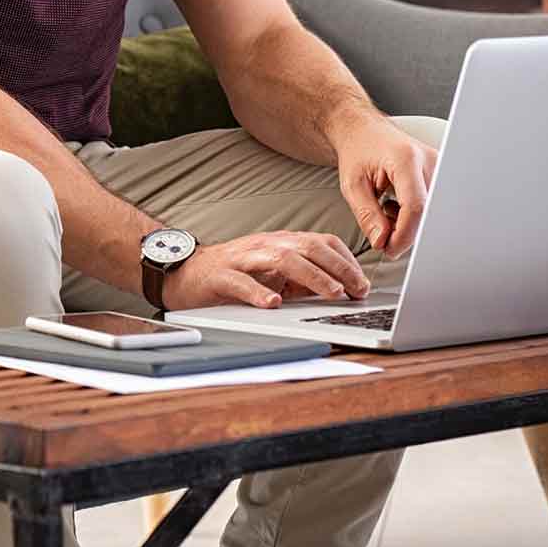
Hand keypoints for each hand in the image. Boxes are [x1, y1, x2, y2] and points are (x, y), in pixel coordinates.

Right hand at [162, 231, 370, 310]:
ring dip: (312, 276)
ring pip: (282, 260)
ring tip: (331, 292)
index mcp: (281, 244)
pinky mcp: (221, 275)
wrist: (185, 271)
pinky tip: (273, 303)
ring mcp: (243, 258)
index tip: (363, 283)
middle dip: (337, 268)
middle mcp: (266, 246)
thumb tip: (338, 289)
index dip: (345, 261)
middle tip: (356, 289)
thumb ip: (301, 279)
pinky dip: (259, 292)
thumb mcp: (273, 274)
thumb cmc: (232, 273)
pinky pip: (242, 282)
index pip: (321, 243)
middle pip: (308, 248)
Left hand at [336, 118, 438, 259]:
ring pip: (433, 212)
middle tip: (382, 230)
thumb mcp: (353, 185)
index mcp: (406, 159)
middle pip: (428, 212)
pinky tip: (398, 205)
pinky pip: (434, 206)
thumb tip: (383, 242)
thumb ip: (367, 215)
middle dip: (406, 231)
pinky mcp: (442, 174)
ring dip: (410, 223)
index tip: (388, 248)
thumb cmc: (358, 151)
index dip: (404, 234)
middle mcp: (430, 161)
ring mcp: (440, 166)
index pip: (416, 207)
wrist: (364, 130)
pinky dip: (415, 215)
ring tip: (387, 209)